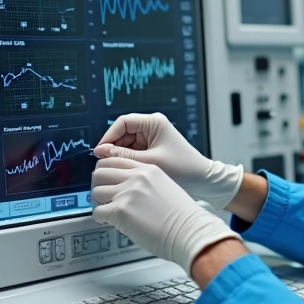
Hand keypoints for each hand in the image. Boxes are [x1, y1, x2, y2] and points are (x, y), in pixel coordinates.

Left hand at [91, 157, 241, 274]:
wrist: (190, 231)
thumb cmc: (183, 216)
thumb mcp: (166, 187)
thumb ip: (145, 183)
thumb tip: (127, 189)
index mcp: (148, 169)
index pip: (115, 160)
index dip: (107, 171)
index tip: (107, 180)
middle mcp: (136, 178)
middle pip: (100, 172)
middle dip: (99, 185)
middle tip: (104, 196)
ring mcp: (127, 193)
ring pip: (95, 191)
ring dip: (99, 202)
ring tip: (109, 211)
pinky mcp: (121, 211)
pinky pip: (97, 212)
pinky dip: (101, 219)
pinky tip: (111, 222)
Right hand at [95, 113, 242, 209]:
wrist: (203, 181)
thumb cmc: (184, 169)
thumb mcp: (149, 163)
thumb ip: (123, 157)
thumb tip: (101, 152)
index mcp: (154, 123)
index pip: (123, 122)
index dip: (109, 136)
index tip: (100, 151)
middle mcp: (153, 127)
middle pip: (123, 133)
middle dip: (113, 148)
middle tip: (103, 163)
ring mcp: (153, 138)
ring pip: (127, 145)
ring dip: (120, 157)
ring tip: (115, 170)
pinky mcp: (154, 149)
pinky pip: (134, 153)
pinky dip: (128, 162)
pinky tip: (124, 172)